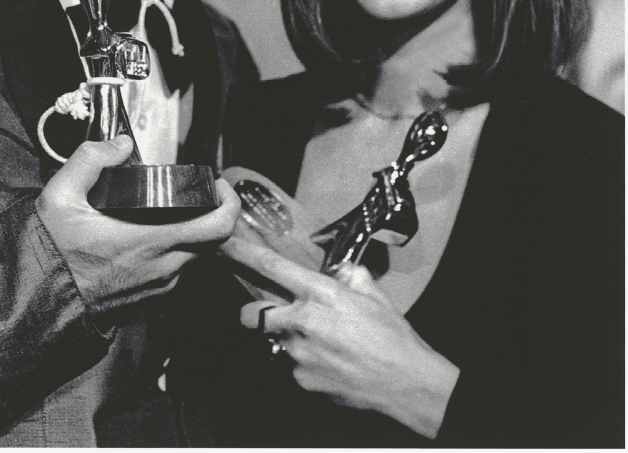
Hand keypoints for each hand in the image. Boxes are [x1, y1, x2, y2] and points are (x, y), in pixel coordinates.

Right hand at [36, 135, 240, 313]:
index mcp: (151, 242)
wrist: (37, 301)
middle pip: (215, 242)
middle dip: (215, 213)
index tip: (218, 184)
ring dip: (196, 233)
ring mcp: (159, 287)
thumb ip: (90, 161)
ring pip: (197, 257)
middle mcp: (164, 268)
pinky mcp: (150, 298)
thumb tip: (120, 144)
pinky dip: (178, 251)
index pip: (218, 227)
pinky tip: (156, 234)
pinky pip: (178, 272)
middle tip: (201, 192)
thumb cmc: (51, 252)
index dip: (229, 202)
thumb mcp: (59, 197)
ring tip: (176, 210)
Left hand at [223, 237, 460, 438]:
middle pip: (252, 314)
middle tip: (279, 316)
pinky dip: (306, 365)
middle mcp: (302, 322)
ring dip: (291, 341)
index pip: (271, 268)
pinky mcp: (300, 380)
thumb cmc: (393, 337)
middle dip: (256, 314)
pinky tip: (332, 366)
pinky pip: (291, 368)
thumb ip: (350, 276)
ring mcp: (297, 354)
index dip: (241, 255)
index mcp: (320, 294)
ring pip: (275, 343)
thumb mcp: (374, 295)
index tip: (221, 245)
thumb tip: (339, 270)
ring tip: (325, 347)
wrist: (406, 382)